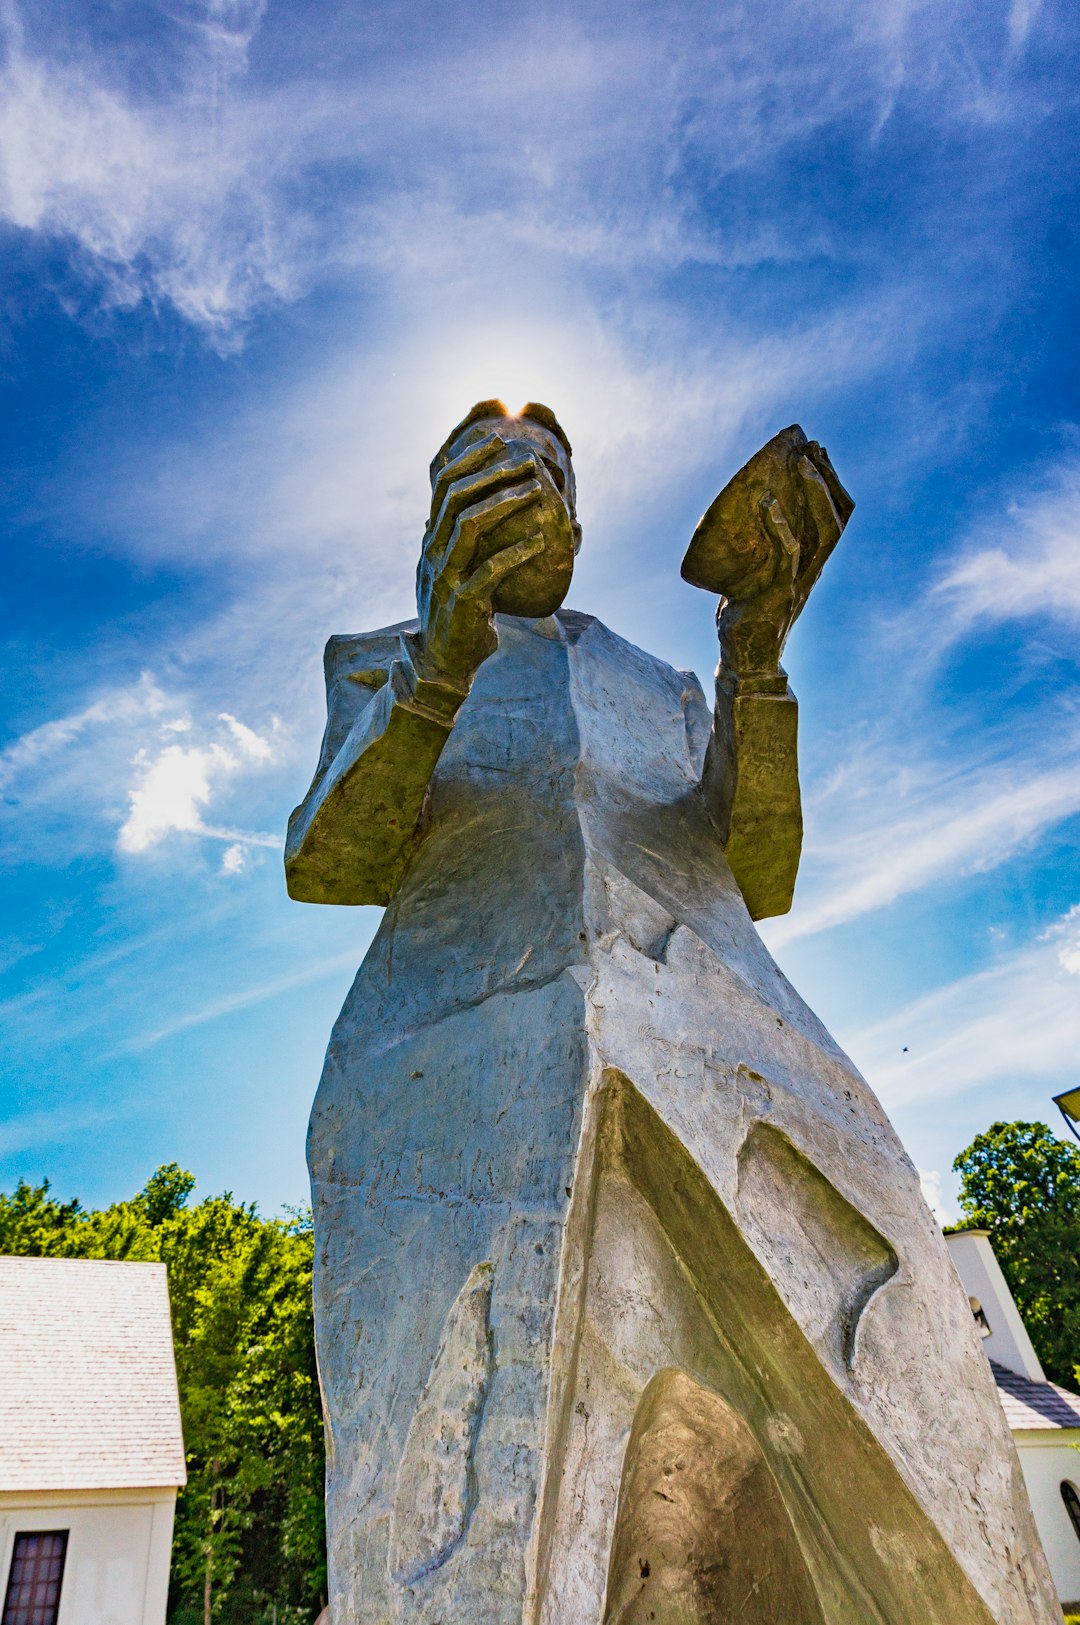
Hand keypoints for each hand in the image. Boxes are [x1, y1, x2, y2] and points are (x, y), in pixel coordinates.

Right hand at [415, 433, 547, 684]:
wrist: (443, 664)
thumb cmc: (457, 614)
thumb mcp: (450, 571)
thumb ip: (455, 541)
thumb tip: (460, 508)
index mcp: (431, 541)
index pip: (442, 486)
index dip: (470, 459)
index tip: (499, 440)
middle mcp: (432, 553)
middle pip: (456, 497)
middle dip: (492, 473)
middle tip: (526, 461)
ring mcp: (445, 577)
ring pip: (470, 525)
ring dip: (506, 503)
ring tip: (537, 491)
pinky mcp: (463, 603)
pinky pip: (491, 570)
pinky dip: (517, 552)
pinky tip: (541, 541)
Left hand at [718, 449, 848, 676]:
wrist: (745, 657)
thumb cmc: (748, 614)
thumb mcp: (759, 573)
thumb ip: (764, 548)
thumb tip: (749, 512)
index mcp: (811, 564)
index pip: (834, 519)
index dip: (831, 485)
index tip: (820, 453)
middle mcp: (812, 570)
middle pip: (834, 518)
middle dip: (826, 481)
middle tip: (812, 448)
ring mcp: (799, 581)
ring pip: (819, 532)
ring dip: (812, 495)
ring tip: (800, 464)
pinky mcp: (779, 593)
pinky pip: (786, 555)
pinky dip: (779, 527)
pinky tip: (768, 504)